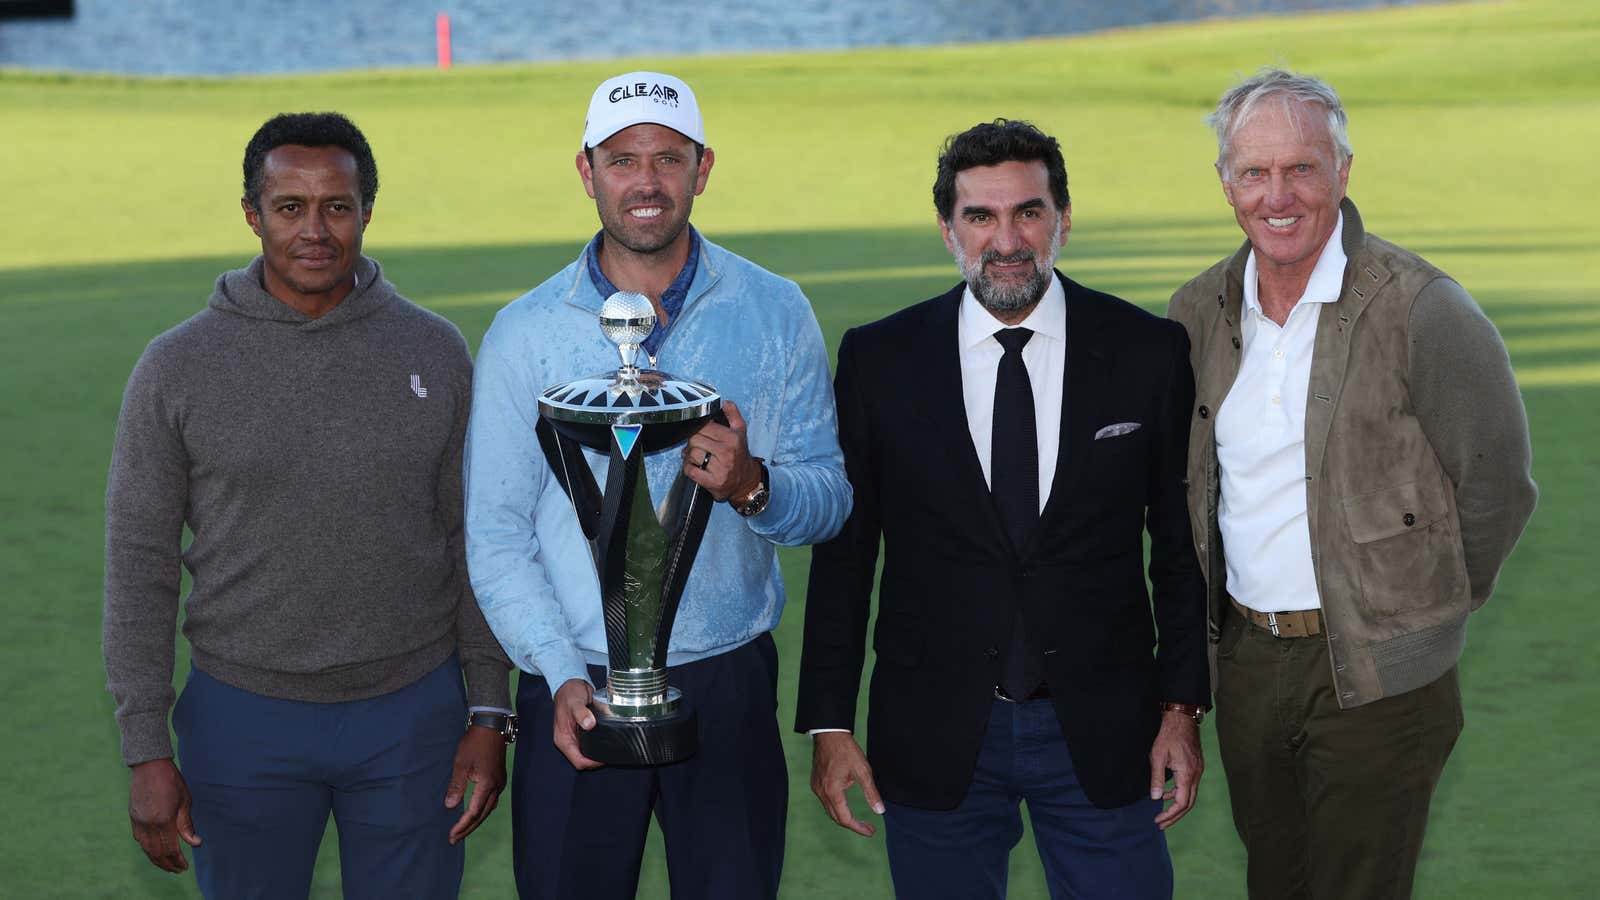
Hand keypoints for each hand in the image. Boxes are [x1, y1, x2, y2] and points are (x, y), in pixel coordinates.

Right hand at [128, 758, 201, 872]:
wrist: (149, 766)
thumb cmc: (172, 781)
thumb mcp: (185, 801)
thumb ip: (187, 825)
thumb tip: (196, 843)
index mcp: (163, 821)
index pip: (171, 849)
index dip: (178, 860)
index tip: (185, 867)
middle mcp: (148, 825)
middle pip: (157, 853)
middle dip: (168, 864)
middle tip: (177, 870)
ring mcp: (138, 822)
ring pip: (146, 848)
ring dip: (156, 859)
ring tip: (167, 865)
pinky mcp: (133, 818)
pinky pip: (139, 840)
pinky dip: (147, 849)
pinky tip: (154, 851)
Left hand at [444, 725, 507, 843]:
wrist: (491, 727)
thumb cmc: (473, 744)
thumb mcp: (461, 764)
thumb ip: (456, 786)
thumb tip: (450, 806)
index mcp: (487, 785)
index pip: (473, 812)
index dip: (462, 825)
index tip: (451, 836)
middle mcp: (497, 787)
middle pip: (483, 815)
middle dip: (469, 828)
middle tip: (455, 839)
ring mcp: (500, 783)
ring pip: (489, 809)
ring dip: (476, 821)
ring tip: (463, 829)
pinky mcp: (500, 779)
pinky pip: (492, 801)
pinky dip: (482, 810)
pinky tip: (475, 812)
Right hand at [552, 679, 603, 770]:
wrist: (570, 684)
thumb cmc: (569, 693)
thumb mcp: (575, 702)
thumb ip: (581, 713)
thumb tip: (589, 724)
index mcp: (563, 738)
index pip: (577, 760)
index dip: (591, 763)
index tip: (604, 759)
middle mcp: (568, 740)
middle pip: (583, 759)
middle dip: (596, 760)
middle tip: (611, 755)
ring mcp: (575, 736)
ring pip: (587, 753)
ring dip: (597, 753)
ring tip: (611, 749)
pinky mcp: (581, 731)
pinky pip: (589, 744)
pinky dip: (598, 745)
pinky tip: (607, 741)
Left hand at [681, 400, 762, 501]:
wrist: (746, 480)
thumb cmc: (740, 454)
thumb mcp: (740, 432)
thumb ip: (733, 414)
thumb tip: (724, 402)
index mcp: (732, 438)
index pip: (704, 427)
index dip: (698, 429)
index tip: (700, 434)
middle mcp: (727, 453)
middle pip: (695, 440)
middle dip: (692, 442)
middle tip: (696, 446)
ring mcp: (720, 468)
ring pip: (692, 455)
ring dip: (689, 456)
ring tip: (696, 457)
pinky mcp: (713, 482)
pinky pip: (690, 471)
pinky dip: (688, 468)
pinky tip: (694, 466)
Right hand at [810, 732, 884, 836]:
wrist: (829, 734)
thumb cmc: (846, 750)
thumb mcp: (863, 771)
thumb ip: (871, 793)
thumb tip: (880, 811)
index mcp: (833, 791)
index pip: (845, 819)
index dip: (858, 828)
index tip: (871, 831)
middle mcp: (821, 792)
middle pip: (836, 817)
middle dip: (852, 825)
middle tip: (868, 827)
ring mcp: (816, 787)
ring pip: (829, 810)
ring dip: (843, 816)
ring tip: (858, 819)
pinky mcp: (815, 782)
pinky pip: (825, 801)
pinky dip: (836, 807)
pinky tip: (845, 804)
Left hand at [1149, 710, 1203, 829]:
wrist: (1182, 719)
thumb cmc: (1168, 735)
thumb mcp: (1157, 756)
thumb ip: (1157, 778)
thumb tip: (1156, 798)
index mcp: (1187, 774)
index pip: (1182, 803)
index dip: (1170, 814)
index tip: (1158, 820)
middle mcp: (1196, 775)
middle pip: (1189, 804)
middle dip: (1175, 816)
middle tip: (1161, 824)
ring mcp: (1198, 771)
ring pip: (1191, 796)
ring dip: (1178, 806)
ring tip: (1162, 812)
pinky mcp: (1196, 766)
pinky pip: (1190, 786)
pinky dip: (1179, 793)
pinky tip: (1168, 793)